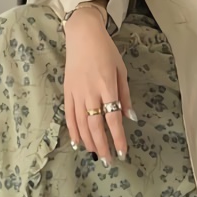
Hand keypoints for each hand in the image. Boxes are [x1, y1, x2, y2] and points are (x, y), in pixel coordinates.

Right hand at [63, 7, 135, 165]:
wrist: (82, 35)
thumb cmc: (106, 51)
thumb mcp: (121, 70)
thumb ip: (125, 95)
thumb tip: (130, 117)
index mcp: (107, 86)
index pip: (113, 118)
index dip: (117, 137)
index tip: (122, 152)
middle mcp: (90, 92)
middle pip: (96, 125)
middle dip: (102, 145)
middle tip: (108, 161)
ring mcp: (76, 93)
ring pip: (81, 123)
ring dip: (89, 142)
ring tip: (96, 155)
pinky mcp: (67, 92)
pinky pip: (69, 116)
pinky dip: (73, 131)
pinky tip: (78, 143)